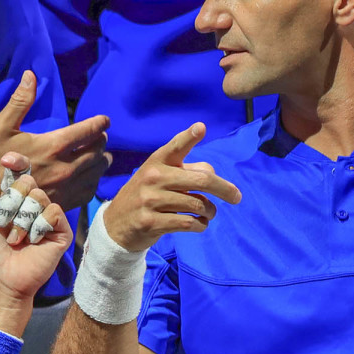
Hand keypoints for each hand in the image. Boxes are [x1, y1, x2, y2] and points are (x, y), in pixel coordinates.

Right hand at [0, 70, 110, 208]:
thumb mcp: (1, 127)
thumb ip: (19, 101)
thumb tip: (30, 75)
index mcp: (54, 145)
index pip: (89, 130)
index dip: (100, 123)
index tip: (104, 120)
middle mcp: (66, 167)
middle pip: (98, 150)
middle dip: (100, 140)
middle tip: (98, 136)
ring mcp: (67, 187)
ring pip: (98, 170)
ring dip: (101, 159)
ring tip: (98, 154)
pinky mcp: (65, 203)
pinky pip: (90, 190)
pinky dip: (93, 179)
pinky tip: (88, 175)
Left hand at [0, 161, 72, 335]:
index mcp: (13, 199)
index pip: (20, 172)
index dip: (17, 162)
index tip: (7, 161)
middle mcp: (31, 205)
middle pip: (28, 182)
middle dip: (11, 203)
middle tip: (3, 225)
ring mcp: (47, 218)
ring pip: (40, 197)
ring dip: (22, 221)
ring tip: (15, 240)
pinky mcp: (60, 231)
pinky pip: (53, 213)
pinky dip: (38, 227)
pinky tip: (32, 243)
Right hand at [104, 122, 240, 251]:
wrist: (115, 224)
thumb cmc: (147, 196)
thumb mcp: (159, 178)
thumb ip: (185, 171)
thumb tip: (213, 175)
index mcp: (156, 162)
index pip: (175, 147)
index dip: (189, 137)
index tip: (201, 127)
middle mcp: (153, 177)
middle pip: (201, 181)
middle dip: (224, 189)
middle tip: (237, 197)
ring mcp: (150, 200)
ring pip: (197, 204)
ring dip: (210, 212)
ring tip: (208, 213)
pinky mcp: (151, 222)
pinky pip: (188, 223)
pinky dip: (200, 225)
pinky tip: (199, 224)